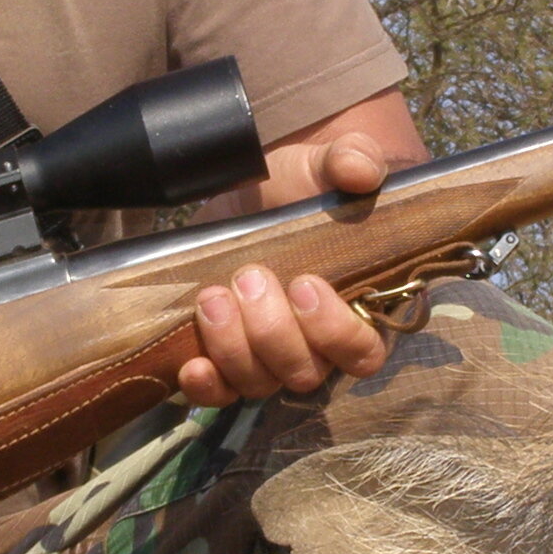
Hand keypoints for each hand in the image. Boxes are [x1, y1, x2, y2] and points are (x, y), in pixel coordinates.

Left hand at [178, 131, 395, 406]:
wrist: (255, 189)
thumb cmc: (303, 184)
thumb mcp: (326, 163)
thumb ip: (352, 160)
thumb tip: (361, 170)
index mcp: (357, 309)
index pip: (361, 352)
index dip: (334, 331)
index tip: (305, 283)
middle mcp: (316, 346)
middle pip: (304, 373)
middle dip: (272, 331)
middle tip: (248, 278)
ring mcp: (269, 356)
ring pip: (259, 383)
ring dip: (233, 347)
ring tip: (212, 297)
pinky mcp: (227, 355)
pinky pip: (221, 393)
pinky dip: (206, 387)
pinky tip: (191, 364)